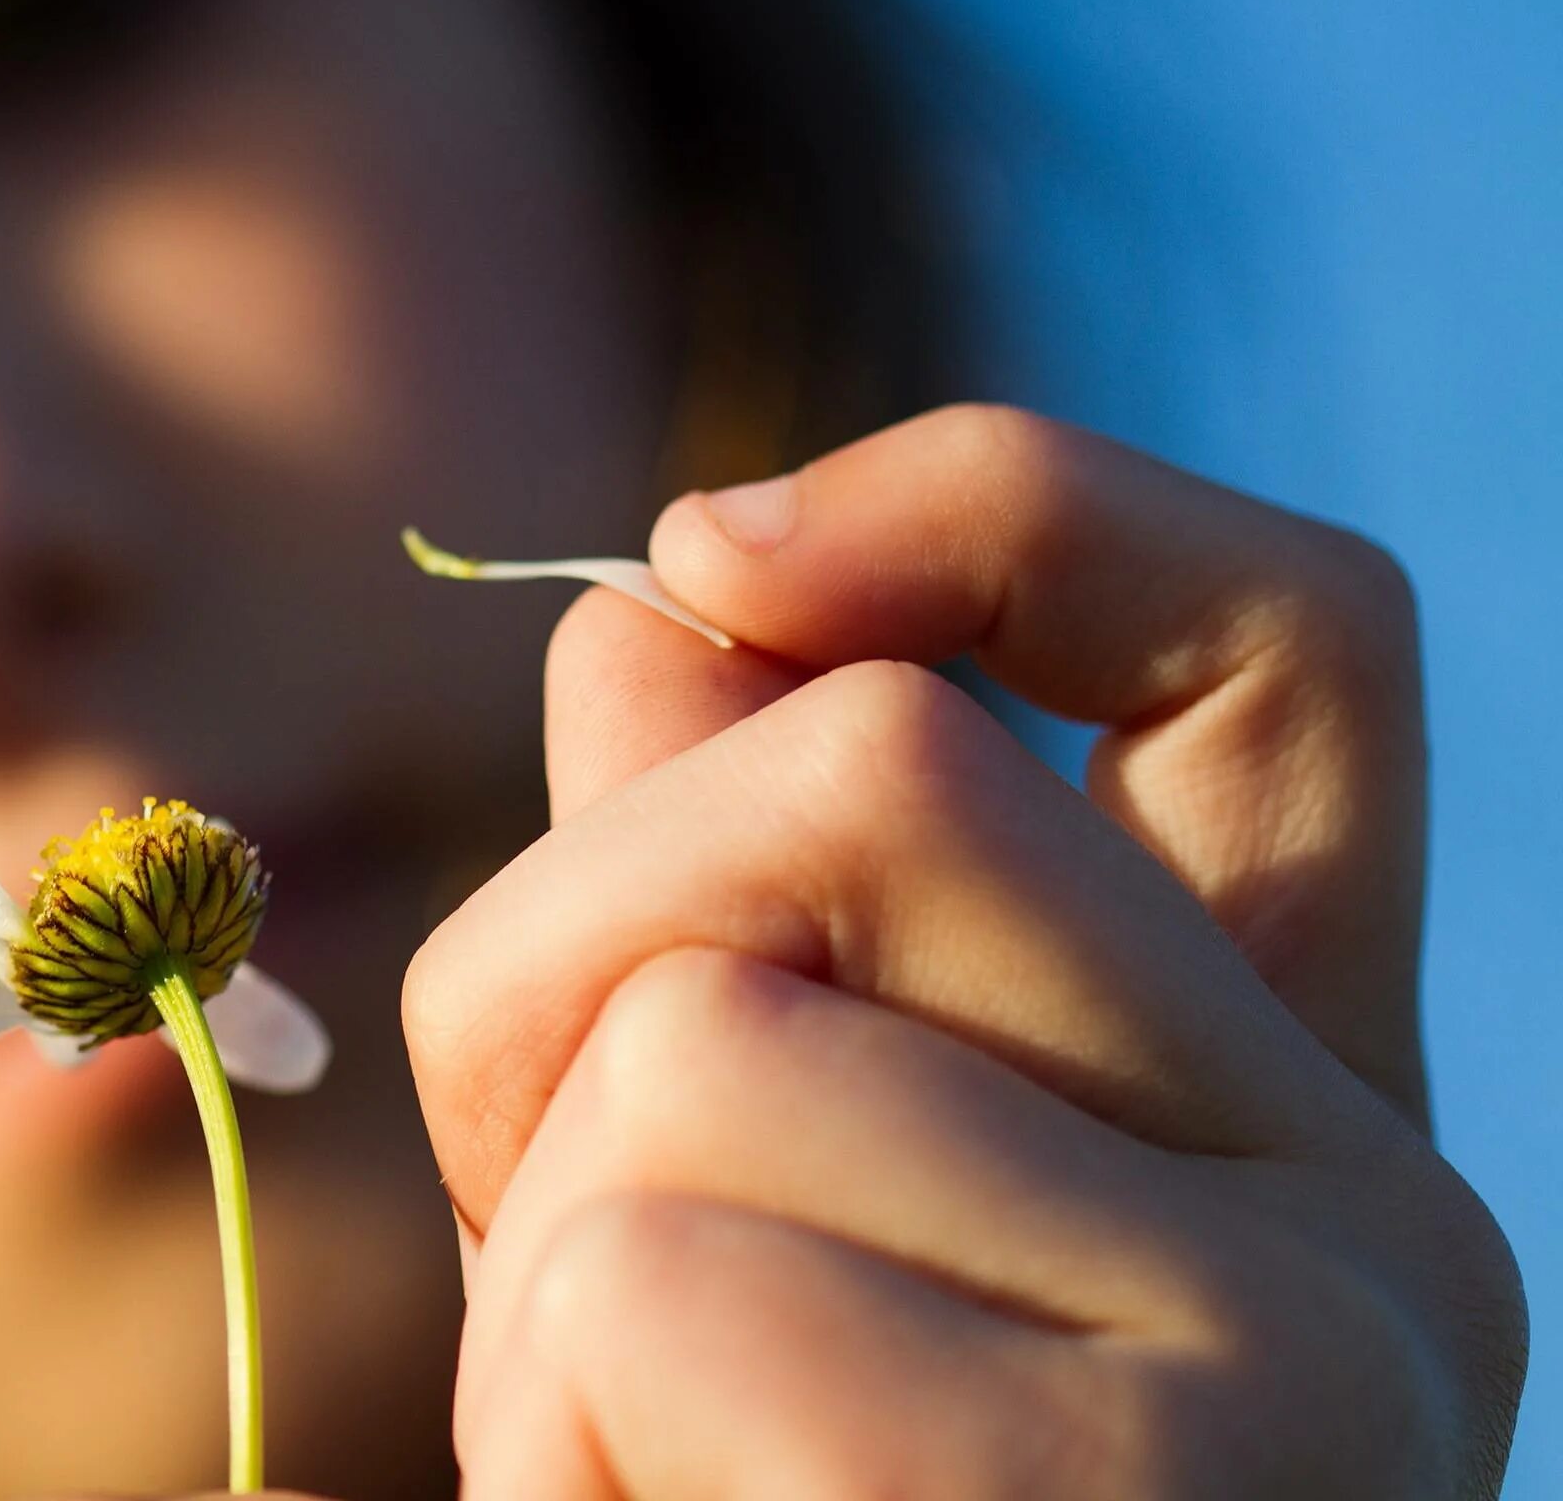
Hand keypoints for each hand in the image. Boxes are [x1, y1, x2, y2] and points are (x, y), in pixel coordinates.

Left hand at [405, 407, 1526, 1496]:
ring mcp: (1296, 1364)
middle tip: (570, 1284)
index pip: (1286, 648)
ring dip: (538, 1278)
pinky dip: (539, 1434)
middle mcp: (1373, 1215)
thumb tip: (660, 602)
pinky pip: (651, 1276)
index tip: (715, 548)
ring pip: (704, 1035)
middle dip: (559, 975)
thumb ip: (724, 922)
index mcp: (1291, 1123)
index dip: (1006, 508)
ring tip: (638, 1478)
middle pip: (878, 774)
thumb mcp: (736, 1219)